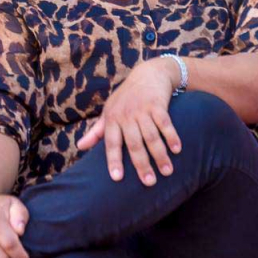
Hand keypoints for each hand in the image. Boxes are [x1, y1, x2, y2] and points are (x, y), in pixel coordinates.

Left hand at [78, 59, 181, 185]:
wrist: (148, 74)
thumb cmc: (125, 98)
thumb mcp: (108, 112)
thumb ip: (96, 131)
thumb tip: (80, 147)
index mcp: (112, 119)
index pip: (111, 143)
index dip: (113, 160)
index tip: (117, 178)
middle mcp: (126, 115)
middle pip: (134, 144)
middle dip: (142, 164)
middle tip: (149, 183)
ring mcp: (142, 110)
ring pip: (151, 137)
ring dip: (160, 155)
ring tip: (167, 172)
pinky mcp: (158, 105)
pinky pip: (165, 124)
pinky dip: (171, 137)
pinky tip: (177, 150)